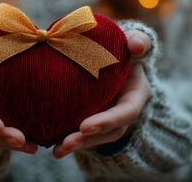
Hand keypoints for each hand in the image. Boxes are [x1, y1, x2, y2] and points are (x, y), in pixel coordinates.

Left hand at [53, 30, 151, 158]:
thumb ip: (138, 41)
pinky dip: (68, 139)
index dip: (108, 121)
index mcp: (136, 95)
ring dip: (77, 144)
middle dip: (89, 139)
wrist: (111, 56)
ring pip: (96, 137)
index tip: (85, 126)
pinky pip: (83, 133)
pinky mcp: (92, 118)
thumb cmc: (122, 48)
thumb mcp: (132, 41)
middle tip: (67, 143)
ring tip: (58, 150)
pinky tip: (53, 145)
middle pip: (110, 131)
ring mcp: (107, 117)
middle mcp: (123, 111)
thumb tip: (137, 46)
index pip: (127, 113)